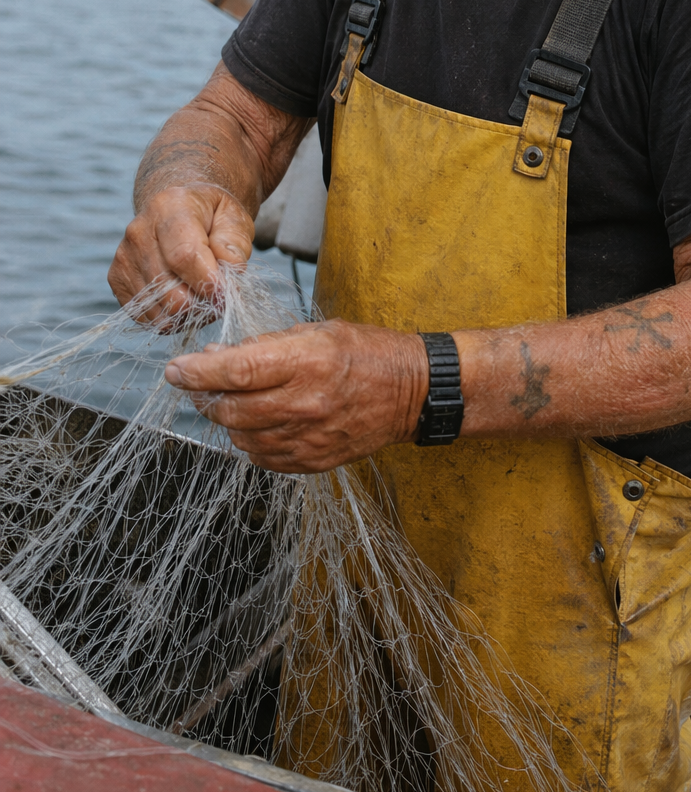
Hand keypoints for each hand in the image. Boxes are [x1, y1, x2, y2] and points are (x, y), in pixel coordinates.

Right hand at [108, 184, 253, 325]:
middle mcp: (139, 232)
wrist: (178, 211)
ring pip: (158, 309)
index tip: (226, 293)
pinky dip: (169, 317)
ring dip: (187, 313)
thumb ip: (234, 243)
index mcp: (170, 208)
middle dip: (201, 302)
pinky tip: (182, 297)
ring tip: (201, 294)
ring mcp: (124, 257)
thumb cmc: (210, 217)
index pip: (185, 256)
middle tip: (218, 296)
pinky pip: (146, 316)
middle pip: (169, 290)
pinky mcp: (116, 279)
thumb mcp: (234, 217)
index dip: (208, 282)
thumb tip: (227, 273)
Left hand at [163, 320, 429, 472]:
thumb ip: (269, 346)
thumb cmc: (367, 353)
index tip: (176, 370)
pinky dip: (251, 441)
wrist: (412, 393)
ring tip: (236, 403)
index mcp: (307, 361)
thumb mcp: (318, 331)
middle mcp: (306, 402)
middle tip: (201, 387)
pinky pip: (263, 458)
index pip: (237, 370)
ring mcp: (309, 436)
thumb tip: (221, 357)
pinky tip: (260, 424)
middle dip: (206, 398)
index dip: (198, 372)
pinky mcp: (313, 460)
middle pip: (232, 409)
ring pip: (242, 437)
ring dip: (228, 421)